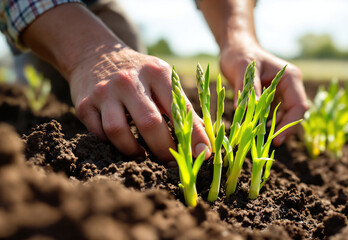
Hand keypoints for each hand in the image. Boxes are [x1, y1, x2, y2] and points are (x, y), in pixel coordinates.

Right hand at [68, 44, 210, 161]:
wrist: (96, 55)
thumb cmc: (139, 75)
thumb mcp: (162, 81)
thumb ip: (182, 109)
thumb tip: (203, 146)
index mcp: (157, 72)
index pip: (179, 109)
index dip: (193, 135)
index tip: (202, 155)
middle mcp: (129, 80)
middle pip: (150, 124)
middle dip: (164, 150)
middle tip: (172, 164)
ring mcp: (104, 91)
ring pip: (118, 132)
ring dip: (134, 151)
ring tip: (144, 156)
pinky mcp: (84, 104)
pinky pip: (99, 134)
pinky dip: (113, 145)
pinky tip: (123, 144)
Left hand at [220, 43, 307, 145]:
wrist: (235, 49)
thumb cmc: (240, 55)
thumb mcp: (244, 69)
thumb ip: (250, 89)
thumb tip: (250, 111)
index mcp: (290, 78)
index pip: (298, 106)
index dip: (290, 124)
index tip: (277, 140)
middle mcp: (290, 86)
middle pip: (295, 113)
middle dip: (284, 129)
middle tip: (271, 145)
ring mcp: (282, 93)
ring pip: (286, 116)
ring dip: (277, 129)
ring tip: (263, 141)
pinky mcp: (273, 99)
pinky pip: (275, 115)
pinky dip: (268, 125)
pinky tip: (259, 133)